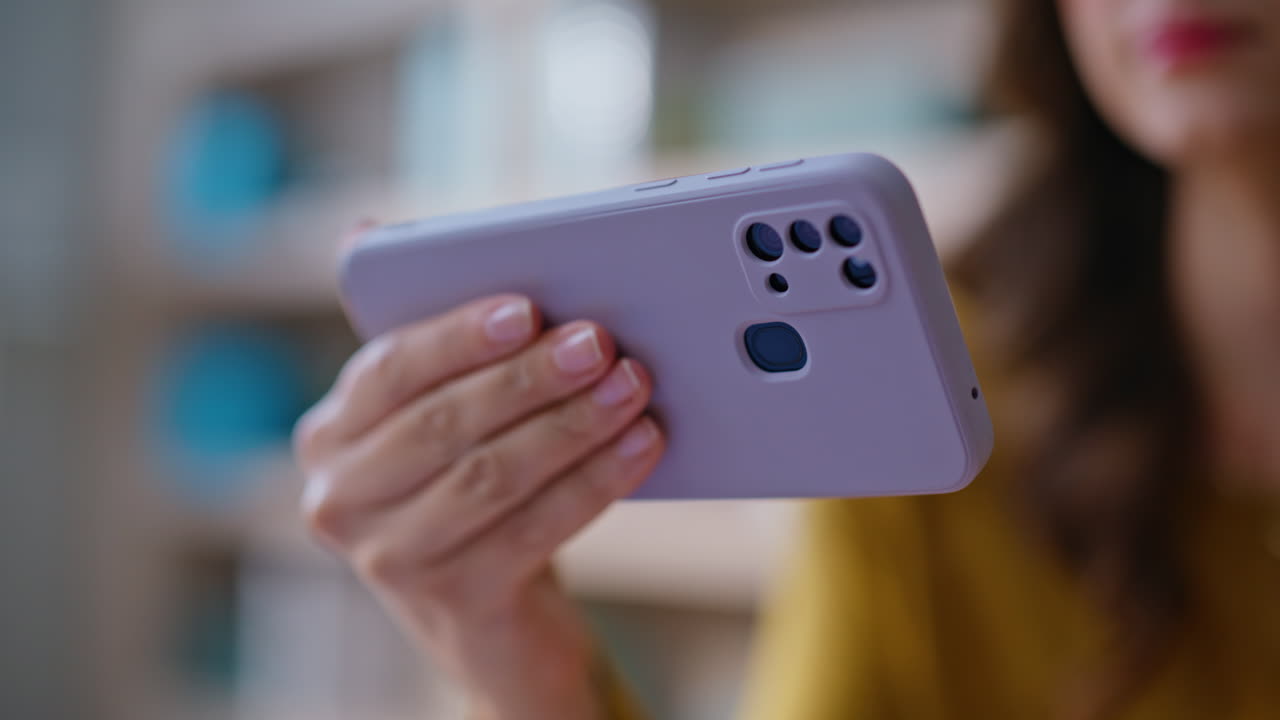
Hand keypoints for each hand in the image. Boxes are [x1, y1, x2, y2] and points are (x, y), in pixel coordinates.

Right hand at [294, 290, 662, 718]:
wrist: (492, 613)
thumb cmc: (472, 479)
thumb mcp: (445, 417)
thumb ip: (435, 343)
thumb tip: (372, 230)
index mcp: (330, 435)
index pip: (388, 370)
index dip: (457, 337)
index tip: (526, 308)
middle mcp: (340, 500)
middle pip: (443, 424)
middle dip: (528, 378)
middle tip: (599, 342)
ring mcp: (389, 560)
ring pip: (492, 476)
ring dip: (571, 426)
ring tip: (632, 387)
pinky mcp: (453, 603)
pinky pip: (534, 530)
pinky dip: (594, 481)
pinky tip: (642, 445)